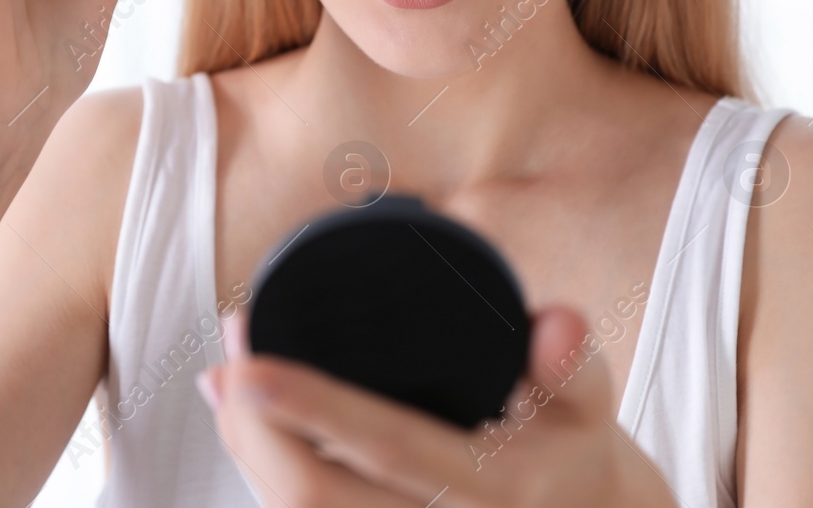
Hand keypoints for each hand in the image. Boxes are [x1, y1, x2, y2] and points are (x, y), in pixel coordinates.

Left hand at [199, 307, 677, 507]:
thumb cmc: (569, 451)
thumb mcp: (586, 405)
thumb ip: (570, 363)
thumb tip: (558, 323)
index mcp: (496, 488)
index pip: (388, 446)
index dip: (309, 405)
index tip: (249, 361)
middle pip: (311, 496)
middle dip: (250, 424)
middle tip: (230, 346)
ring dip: (247, 446)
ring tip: (226, 376)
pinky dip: (264, 470)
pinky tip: (245, 426)